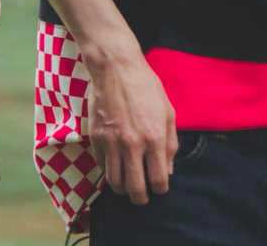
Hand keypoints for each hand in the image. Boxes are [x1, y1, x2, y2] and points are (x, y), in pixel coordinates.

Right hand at [87, 52, 177, 204]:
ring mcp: (111, 142)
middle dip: (141, 198)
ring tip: (128, 186)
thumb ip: (170, 144)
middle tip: (143, 197)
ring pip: (115, 183)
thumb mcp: (167, 112)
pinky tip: (115, 166)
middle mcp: (132, 144)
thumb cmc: (145, 86)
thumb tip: (168, 170)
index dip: (160, 189)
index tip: (159, 188)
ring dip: (123, 189)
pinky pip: (101, 166)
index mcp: (154, 137)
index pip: (158, 180)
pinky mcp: (96, 138)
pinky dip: (108, 171)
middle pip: (135, 189)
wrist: (116, 68)